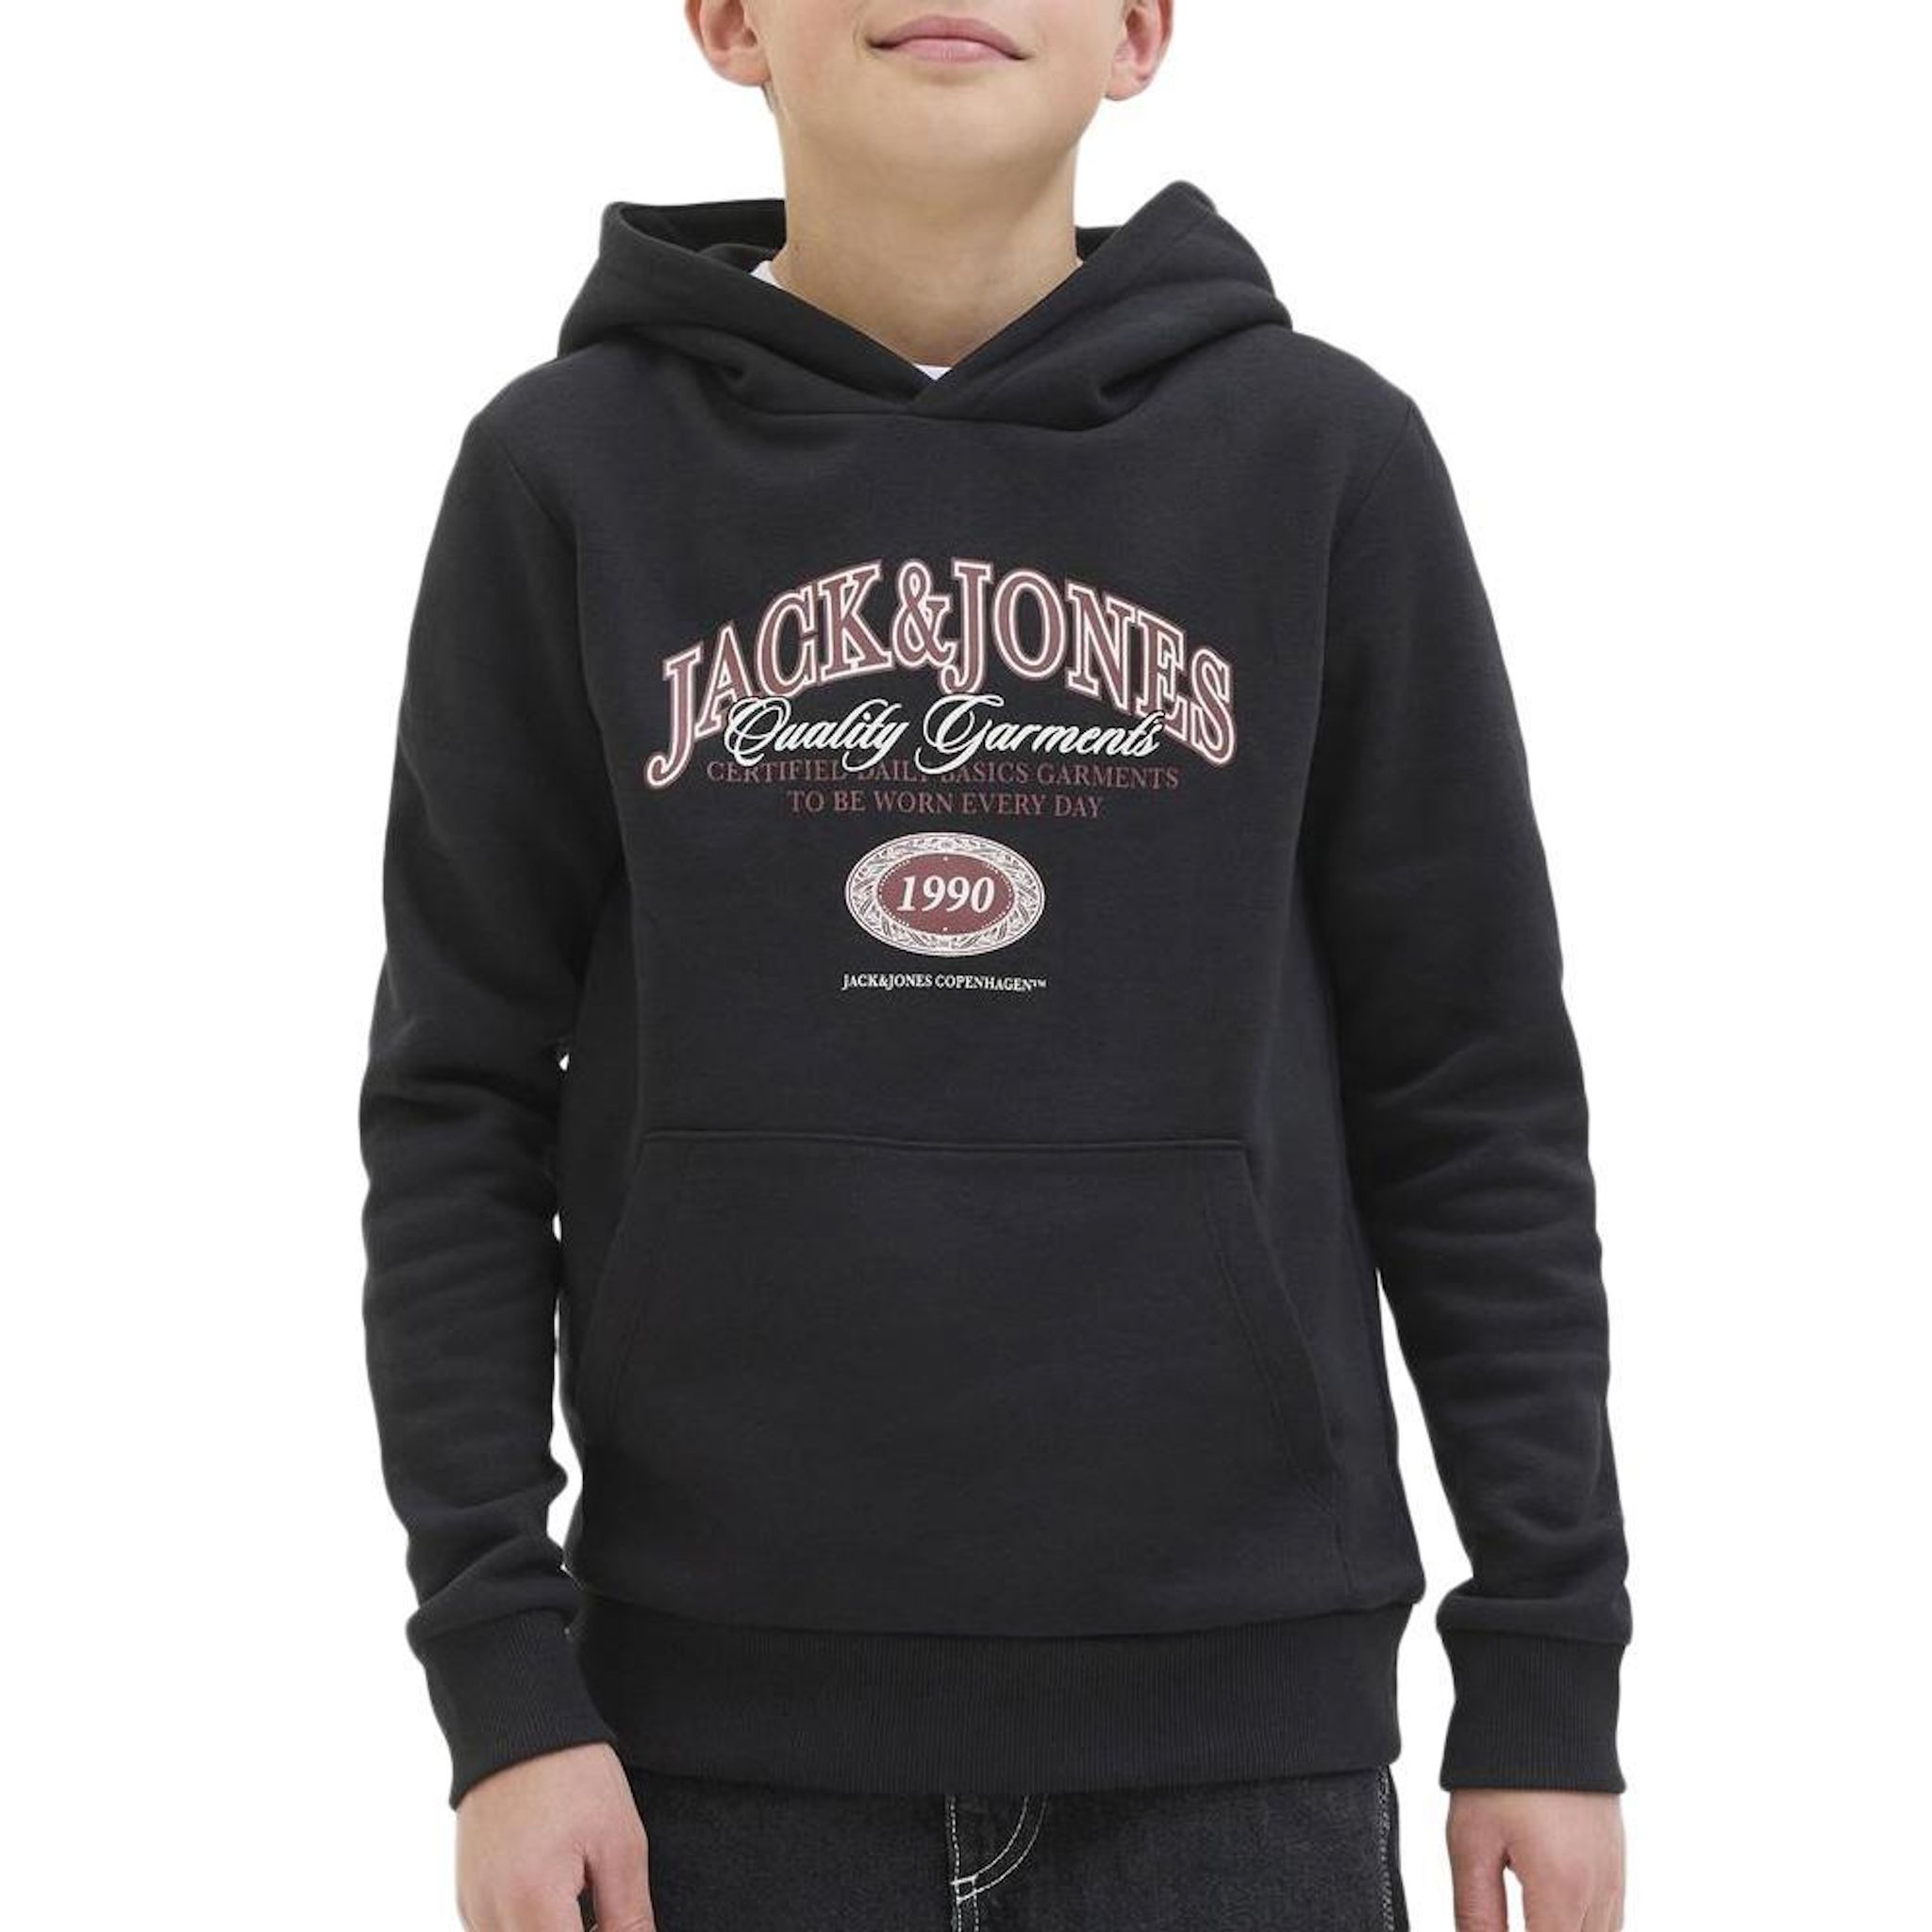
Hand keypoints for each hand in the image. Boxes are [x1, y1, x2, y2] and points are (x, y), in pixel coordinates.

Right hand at [454, 1741, 652, 1930]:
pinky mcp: (467, 1898)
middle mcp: (492, 1915)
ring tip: (583, 1910)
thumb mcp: (619, 1842)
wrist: (518, 1724)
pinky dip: (527, 1929)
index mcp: (533, 1902)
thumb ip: (628, 1916)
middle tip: (604, 1916)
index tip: (617, 1924)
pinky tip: (557, 1905)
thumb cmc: (572, 1774)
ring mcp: (474, 1908)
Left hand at [1447, 1789, 1624, 1930]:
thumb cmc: (1500, 1774)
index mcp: (1561, 1889)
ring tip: (1526, 1914)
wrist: (1544, 1711)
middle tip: (1506, 1921)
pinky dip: (1582, 1930)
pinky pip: (1609, 1924)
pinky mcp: (1617, 1864)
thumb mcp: (1471, 1842)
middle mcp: (1599, 1892)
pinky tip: (1550, 1918)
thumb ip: (1477, 1914)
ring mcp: (1614, 1878)